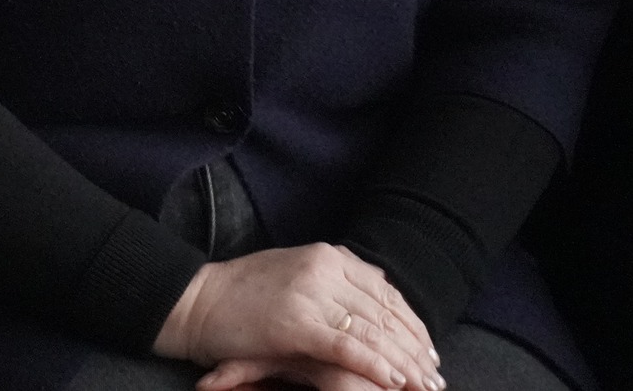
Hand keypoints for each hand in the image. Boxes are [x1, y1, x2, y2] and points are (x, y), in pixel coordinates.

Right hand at [152, 245, 441, 390]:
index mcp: (327, 255)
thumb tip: (380, 290)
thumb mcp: (295, 272)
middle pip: (385, 312)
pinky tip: (395, 381)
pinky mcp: (297, 323)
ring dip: (404, 362)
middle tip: (435, 376)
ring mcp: (310, 294)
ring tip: (423, 385)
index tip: (428, 349)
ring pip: (373, 331)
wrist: (197, 302)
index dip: (412, 322)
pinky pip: (349, 348)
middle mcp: (323, 268)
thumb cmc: (242, 293)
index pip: (386, 290)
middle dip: (414, 347)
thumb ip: (335, 277)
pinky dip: (376, 366)